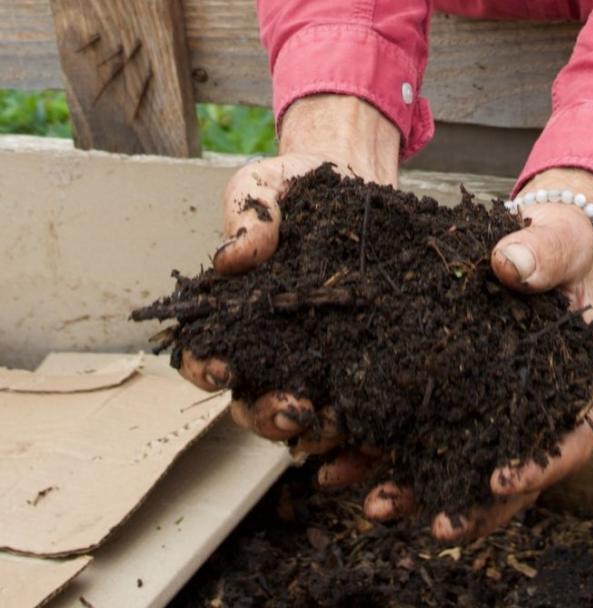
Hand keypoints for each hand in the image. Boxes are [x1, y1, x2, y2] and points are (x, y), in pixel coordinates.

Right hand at [178, 94, 400, 460]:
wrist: (353, 177)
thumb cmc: (294, 186)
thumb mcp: (264, 187)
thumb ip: (248, 215)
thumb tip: (232, 257)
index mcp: (233, 315)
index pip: (203, 356)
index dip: (204, 369)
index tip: (223, 368)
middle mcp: (270, 348)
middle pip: (253, 403)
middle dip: (267, 416)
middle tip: (293, 409)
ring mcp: (317, 357)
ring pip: (304, 416)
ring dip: (313, 429)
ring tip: (334, 420)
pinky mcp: (363, 356)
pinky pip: (358, 402)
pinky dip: (361, 425)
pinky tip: (374, 424)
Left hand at [345, 166, 592, 541]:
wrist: (520, 238)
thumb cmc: (554, 243)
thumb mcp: (560, 240)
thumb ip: (542, 252)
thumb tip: (509, 263)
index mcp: (574, 384)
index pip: (572, 441)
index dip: (539, 468)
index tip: (500, 480)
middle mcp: (527, 411)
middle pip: (509, 477)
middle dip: (470, 507)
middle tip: (437, 527)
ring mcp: (480, 410)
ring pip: (452, 466)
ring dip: (414, 493)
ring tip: (374, 507)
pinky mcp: (439, 398)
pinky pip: (409, 434)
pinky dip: (376, 453)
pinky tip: (337, 463)